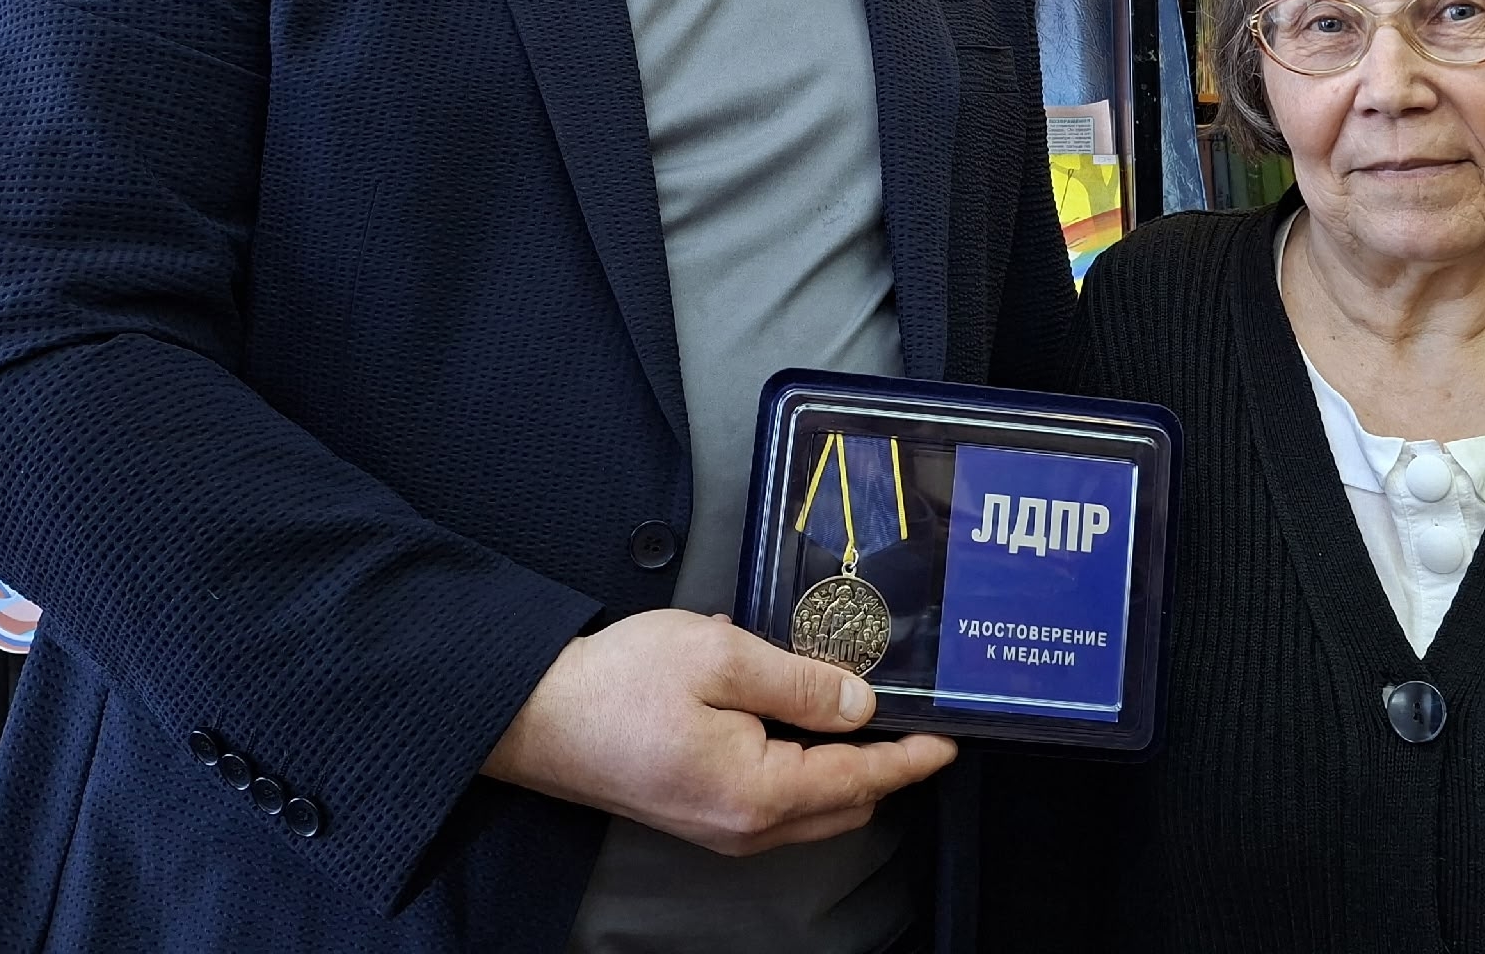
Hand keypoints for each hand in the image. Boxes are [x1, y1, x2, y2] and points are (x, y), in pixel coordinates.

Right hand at [484, 610, 955, 855]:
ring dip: (842, 767)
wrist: (536, 717)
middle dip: (884, 767)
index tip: (949, 743)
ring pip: (811, 808)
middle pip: (842, 803)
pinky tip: (788, 713)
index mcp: (758, 791)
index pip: (859, 778)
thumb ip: (798, 681)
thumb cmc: (620, 683)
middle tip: (913, 721)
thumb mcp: (721, 655)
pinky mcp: (698, 815)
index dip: (910, 760)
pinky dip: (801, 767)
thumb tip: (859, 705)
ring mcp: (719, 828)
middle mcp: (745, 826)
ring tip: (857, 712)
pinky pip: (775, 801)